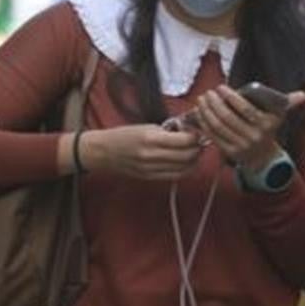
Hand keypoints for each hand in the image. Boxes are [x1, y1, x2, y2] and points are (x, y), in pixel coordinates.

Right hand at [79, 124, 202, 181]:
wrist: (104, 152)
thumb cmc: (126, 135)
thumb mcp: (147, 127)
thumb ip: (169, 131)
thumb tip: (191, 131)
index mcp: (150, 138)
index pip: (184, 141)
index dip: (196, 136)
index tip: (197, 131)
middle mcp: (152, 155)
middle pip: (187, 156)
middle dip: (198, 148)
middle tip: (200, 141)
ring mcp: (151, 169)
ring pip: (185, 168)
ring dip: (194, 160)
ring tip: (194, 151)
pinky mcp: (151, 178)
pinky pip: (176, 176)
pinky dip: (185, 169)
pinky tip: (186, 162)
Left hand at [194, 85, 304, 170]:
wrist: (264, 157)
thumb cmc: (268, 129)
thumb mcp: (279, 116)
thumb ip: (289, 103)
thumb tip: (304, 95)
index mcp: (266, 125)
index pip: (246, 109)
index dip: (231, 97)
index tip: (221, 88)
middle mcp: (254, 136)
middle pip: (228, 118)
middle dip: (215, 103)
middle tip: (209, 93)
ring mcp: (241, 146)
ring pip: (218, 126)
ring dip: (207, 112)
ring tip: (202, 100)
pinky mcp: (229, 152)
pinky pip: (213, 136)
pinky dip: (204, 123)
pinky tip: (200, 112)